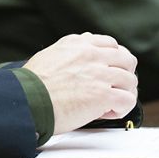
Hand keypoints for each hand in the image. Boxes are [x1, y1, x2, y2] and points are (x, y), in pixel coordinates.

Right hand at [23, 33, 137, 134]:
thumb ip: (70, 52)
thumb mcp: (50, 54)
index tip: (109, 71)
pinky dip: (121, 109)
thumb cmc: (32, 85)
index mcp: (79, 44)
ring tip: (108, 104)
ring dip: (123, 94)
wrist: (27, 100)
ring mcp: (100, 74)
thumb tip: (78, 56)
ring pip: (131, 81)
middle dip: (123, 75)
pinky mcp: (103, 95)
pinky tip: (106, 113)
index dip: (114, 60)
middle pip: (127, 60)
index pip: (111, 44)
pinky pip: (128, 100)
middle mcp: (92, 55)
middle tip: (113, 88)